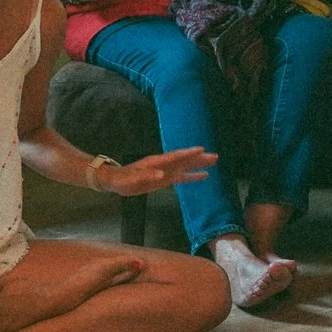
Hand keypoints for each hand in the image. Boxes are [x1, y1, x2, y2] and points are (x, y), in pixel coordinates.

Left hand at [95, 146, 215, 195]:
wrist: (116, 181)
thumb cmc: (123, 179)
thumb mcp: (133, 180)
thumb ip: (147, 177)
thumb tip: (162, 175)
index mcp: (157, 163)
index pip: (175, 156)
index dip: (188, 154)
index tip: (202, 150)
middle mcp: (164, 165)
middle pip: (184, 160)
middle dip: (199, 158)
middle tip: (215, 156)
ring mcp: (165, 171)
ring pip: (185, 167)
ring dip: (199, 165)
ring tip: (214, 163)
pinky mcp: (165, 179)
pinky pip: (182, 176)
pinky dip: (193, 175)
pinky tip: (203, 176)